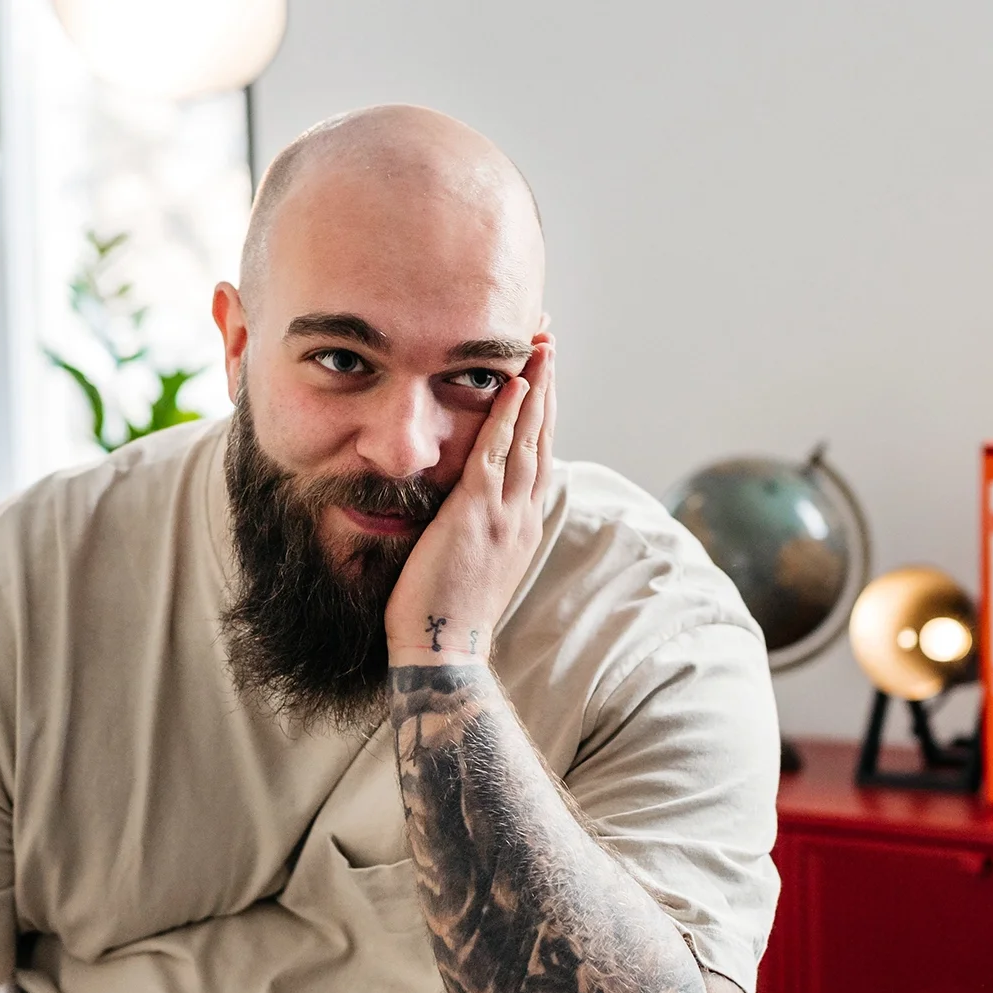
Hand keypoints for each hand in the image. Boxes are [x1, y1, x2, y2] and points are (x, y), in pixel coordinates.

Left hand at [384, 332, 554, 665]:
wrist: (444, 651)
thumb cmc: (443, 615)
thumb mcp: (468, 562)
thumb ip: (471, 528)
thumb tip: (456, 505)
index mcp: (521, 525)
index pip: (537, 456)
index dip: (542, 412)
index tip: (541, 374)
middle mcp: (522, 515)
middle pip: (543, 436)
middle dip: (546, 386)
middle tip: (548, 341)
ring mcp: (505, 514)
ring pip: (529, 438)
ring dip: (536, 388)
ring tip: (540, 345)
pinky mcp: (478, 516)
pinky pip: (497, 456)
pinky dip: (508, 418)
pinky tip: (514, 385)